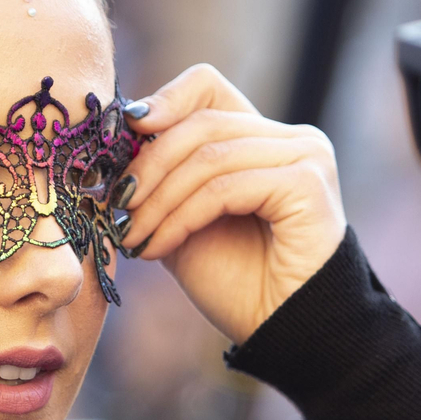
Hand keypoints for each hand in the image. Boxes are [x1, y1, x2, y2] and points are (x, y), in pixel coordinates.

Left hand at [116, 65, 346, 344]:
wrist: (281, 332)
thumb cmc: (236, 282)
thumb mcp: (183, 218)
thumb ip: (160, 178)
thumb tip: (113, 144)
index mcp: (262, 138)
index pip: (206, 87)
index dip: (162, 102)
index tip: (124, 137)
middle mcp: (291, 138)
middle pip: (199, 124)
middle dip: (147, 168)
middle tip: (114, 209)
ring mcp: (305, 156)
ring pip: (208, 156)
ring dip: (158, 200)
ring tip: (133, 236)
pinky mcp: (307, 183)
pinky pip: (225, 186)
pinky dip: (182, 216)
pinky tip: (159, 247)